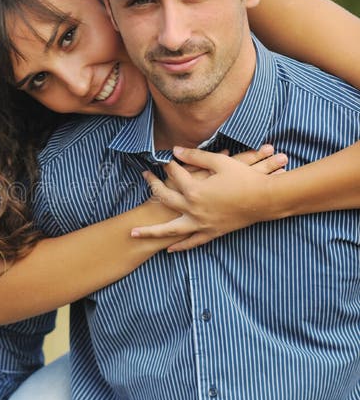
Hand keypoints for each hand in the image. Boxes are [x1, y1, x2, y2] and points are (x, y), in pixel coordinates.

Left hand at [132, 145, 287, 250]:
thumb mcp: (221, 162)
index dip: (170, 164)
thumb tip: (176, 150)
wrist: (265, 200)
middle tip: (144, 176)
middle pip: (165, 198)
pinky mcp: (212, 232)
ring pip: (171, 229)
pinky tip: (169, 249)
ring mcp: (201, 223)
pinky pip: (192, 242)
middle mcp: (194, 209)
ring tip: (135, 233)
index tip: (166, 158)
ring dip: (151, 232)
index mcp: (195, 190)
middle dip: (153, 186)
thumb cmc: (244, 178)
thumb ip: (196, 157)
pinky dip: (180, 246)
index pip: (175, 175)